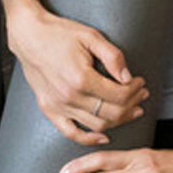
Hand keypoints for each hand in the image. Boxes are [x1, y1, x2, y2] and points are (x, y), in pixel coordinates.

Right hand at [8, 3, 146, 144]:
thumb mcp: (92, 37)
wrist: (31, 38)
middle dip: (132, 105)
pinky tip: (104, 135)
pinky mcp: (49, 110)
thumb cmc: (61, 34)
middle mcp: (69, 97)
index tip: (141, 82)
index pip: (119, 95)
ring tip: (132, 109)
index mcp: (81, 78)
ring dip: (118, 120)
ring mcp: (58, 107)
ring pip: (96, 125)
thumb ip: (113, 57)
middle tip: (142, 94)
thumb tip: (128, 76)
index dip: (135, 90)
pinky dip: (89, 138)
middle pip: (110, 113)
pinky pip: (70, 132)